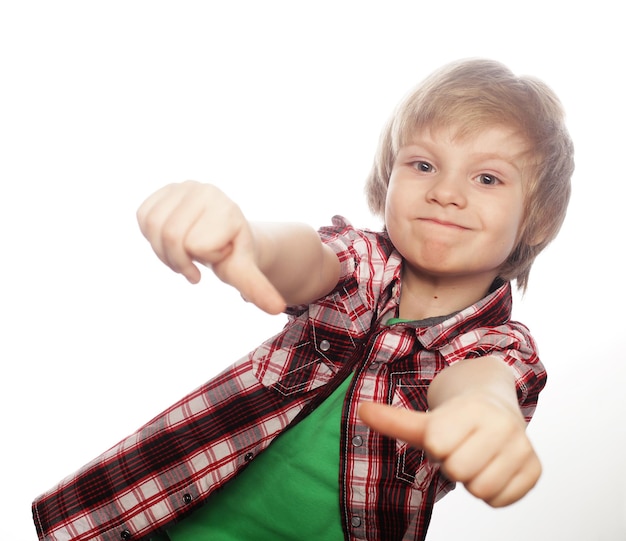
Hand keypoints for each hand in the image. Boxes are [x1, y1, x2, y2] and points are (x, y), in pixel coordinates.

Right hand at [136, 181, 285, 313]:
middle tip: (195, 264)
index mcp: (226, 208)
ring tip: (184, 252)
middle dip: (179, 260)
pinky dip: (151, 236)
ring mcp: (182, 186)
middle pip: (171, 236)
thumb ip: (258, 289)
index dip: (204, 258)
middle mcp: (204, 190)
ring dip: (164, 251)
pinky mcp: (163, 190)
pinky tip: (171, 239)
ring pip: (153, 228)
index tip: (220, 254)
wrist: (224, 236)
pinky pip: (143, 218)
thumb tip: (277, 309)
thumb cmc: (233, 255)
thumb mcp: (245, 273)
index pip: (195, 246)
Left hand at [358, 394, 541, 506]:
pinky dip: (491, 492)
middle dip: (452, 465)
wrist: (494, 405)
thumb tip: (361, 410)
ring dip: (471, 480)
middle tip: (460, 448)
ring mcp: (522, 447)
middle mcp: (503, 424)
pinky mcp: (535, 469)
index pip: (438, 446)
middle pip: (458, 472)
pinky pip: (500, 501)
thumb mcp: (425, 419)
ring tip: (475, 457)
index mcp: (473, 409)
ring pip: (480, 490)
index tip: (445, 432)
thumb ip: (394, 420)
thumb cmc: (453, 419)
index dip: (435, 445)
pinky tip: (492, 469)